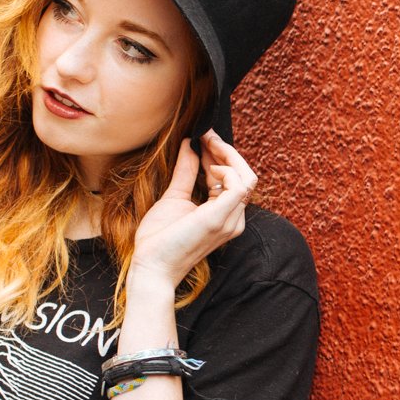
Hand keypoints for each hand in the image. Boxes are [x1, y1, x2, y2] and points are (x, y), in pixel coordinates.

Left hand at [127, 130, 256, 293]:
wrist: (152, 264)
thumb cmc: (161, 238)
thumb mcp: (174, 196)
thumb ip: (186, 171)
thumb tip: (190, 144)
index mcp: (225, 215)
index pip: (235, 179)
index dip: (221, 156)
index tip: (203, 138)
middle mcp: (234, 219)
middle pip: (245, 175)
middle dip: (226, 151)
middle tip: (206, 135)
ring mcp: (230, 220)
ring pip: (247, 178)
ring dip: (228, 156)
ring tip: (207, 144)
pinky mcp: (220, 218)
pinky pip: (239, 186)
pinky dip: (227, 170)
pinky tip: (209, 167)